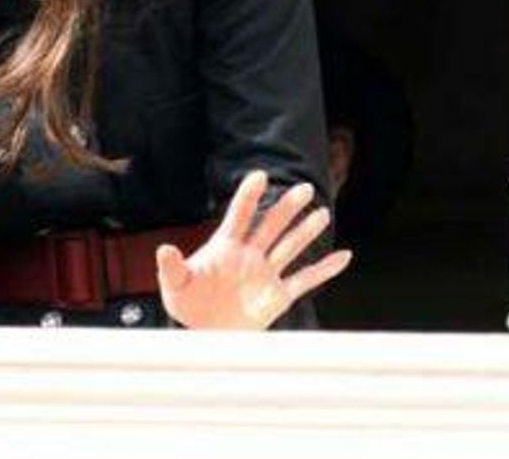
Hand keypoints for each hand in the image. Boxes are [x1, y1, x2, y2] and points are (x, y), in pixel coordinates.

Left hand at [155, 169, 352, 329]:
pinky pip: (305, 280)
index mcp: (224, 246)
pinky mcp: (277, 295)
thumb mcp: (175, 285)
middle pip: (271, 225)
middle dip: (286, 207)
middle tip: (304, 188)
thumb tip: (164, 249)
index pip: (239, 215)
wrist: (203, 332)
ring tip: (322, 213)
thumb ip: (171, 267)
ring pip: (290, 247)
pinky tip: (344, 257)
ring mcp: (265, 273)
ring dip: (306, 231)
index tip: (259, 175)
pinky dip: (325, 269)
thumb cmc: (187, 304)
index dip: (248, 195)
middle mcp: (249, 255)